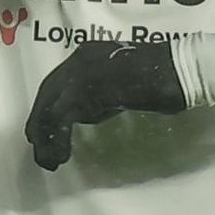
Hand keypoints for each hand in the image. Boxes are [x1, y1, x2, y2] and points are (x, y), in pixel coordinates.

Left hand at [24, 39, 186, 170]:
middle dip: (40, 122)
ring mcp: (80, 74)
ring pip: (50, 108)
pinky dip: (58, 140)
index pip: (56, 81)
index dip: (47, 106)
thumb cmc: (161, 77)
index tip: (42, 127)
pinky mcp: (85, 91)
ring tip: (49, 160)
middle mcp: (78, 60)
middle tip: (38, 146)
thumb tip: (84, 115)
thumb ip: (101, 94)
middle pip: (48, 93)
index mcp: (87, 53)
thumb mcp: (122, 84)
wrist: (177, 71)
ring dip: (46, 137)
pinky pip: (61, 120)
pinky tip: (61, 156)